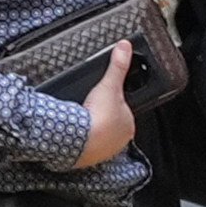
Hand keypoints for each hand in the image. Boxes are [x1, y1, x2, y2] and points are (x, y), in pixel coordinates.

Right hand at [77, 40, 137, 168]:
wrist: (80, 140)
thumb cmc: (98, 116)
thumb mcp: (109, 84)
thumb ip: (118, 65)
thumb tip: (125, 47)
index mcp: (129, 125)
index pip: (124, 112)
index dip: (113, 105)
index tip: (102, 101)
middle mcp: (120, 141)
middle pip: (112, 126)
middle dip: (102, 119)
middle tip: (91, 110)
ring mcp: (105, 151)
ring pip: (101, 138)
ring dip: (93, 131)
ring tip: (83, 122)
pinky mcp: (90, 159)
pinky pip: (88, 148)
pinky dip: (83, 142)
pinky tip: (77, 134)